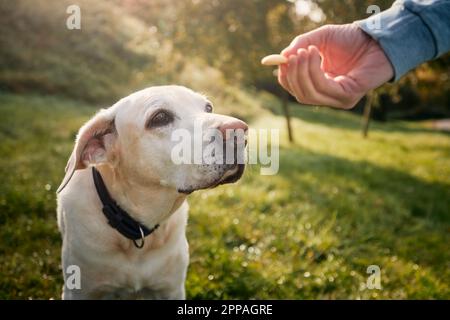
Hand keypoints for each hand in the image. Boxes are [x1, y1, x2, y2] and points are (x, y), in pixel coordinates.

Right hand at [278, 24, 393, 108]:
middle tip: (294, 55)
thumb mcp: (320, 38)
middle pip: (300, 95)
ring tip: (305, 52)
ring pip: (309, 94)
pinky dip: (314, 72)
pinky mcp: (348, 97)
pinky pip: (323, 89)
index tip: (281, 61)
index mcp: (321, 85)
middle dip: (293, 75)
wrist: (379, 37)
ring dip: (302, 72)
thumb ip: (300, 45)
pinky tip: (315, 55)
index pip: (296, 89)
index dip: (286, 77)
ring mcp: (339, 100)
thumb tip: (282, 58)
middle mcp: (329, 96)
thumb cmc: (351, 38)